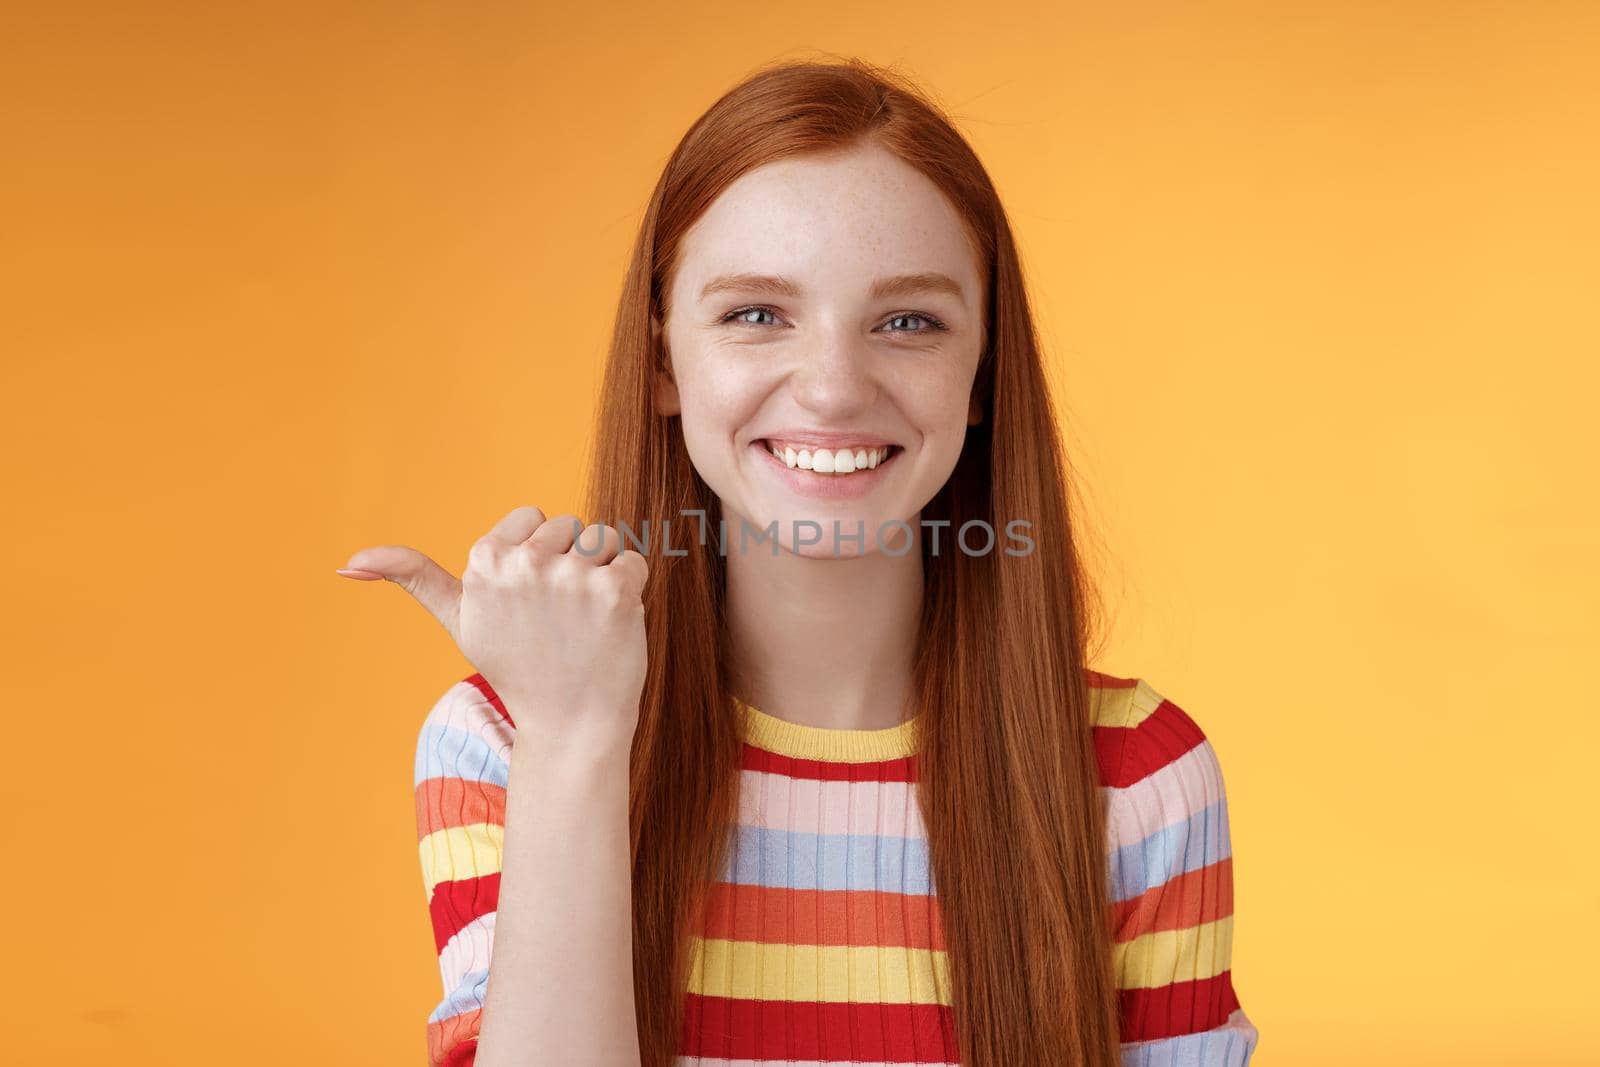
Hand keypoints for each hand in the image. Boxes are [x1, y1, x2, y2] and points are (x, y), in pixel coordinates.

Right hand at [338, 506, 649, 753]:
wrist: (570, 724)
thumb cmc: (517, 668)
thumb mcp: (459, 621)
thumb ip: (413, 578)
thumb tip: (347, 562)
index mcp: (483, 560)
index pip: (532, 517)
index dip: (538, 557)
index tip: (529, 601)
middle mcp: (523, 562)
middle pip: (569, 525)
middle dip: (570, 562)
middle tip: (558, 617)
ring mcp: (569, 575)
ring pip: (604, 539)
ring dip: (602, 575)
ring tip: (583, 620)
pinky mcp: (614, 589)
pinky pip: (634, 561)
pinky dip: (631, 590)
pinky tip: (610, 626)